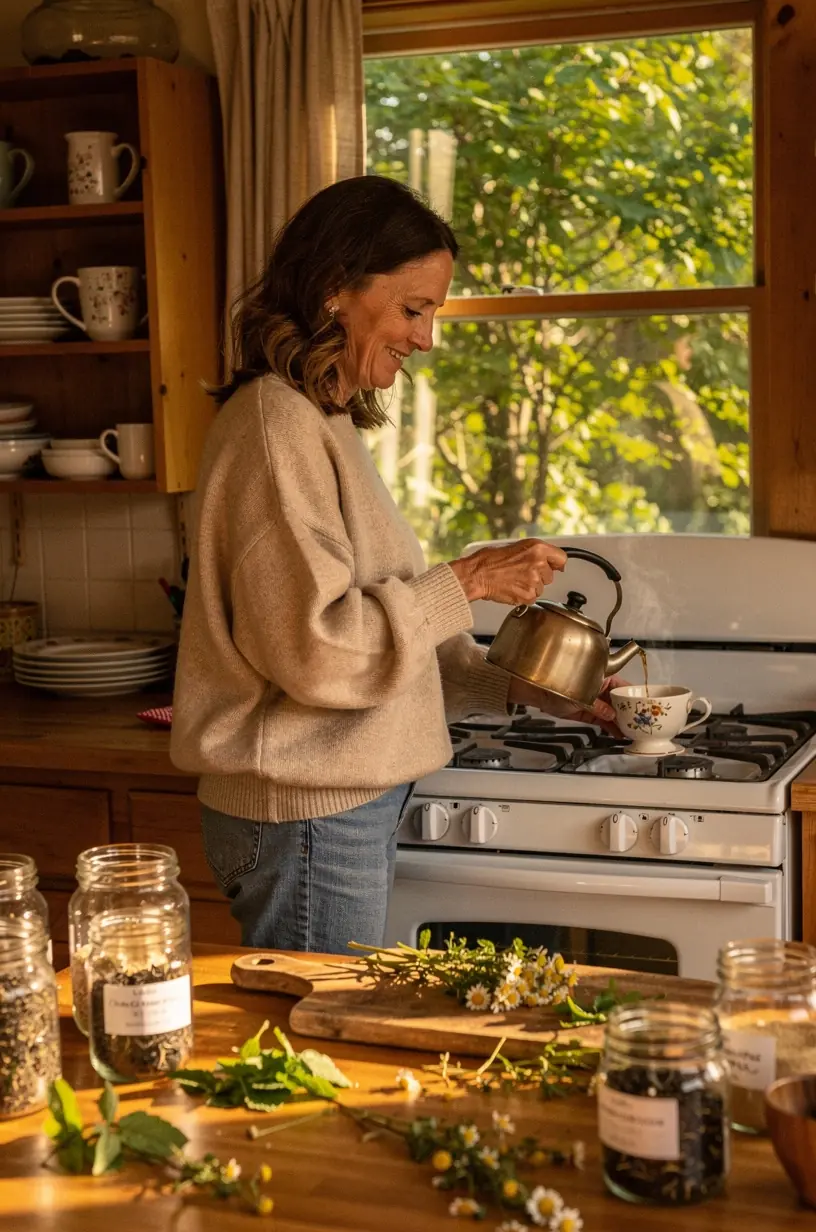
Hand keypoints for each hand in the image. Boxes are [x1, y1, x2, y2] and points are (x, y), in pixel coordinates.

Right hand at [448, 539, 566, 604]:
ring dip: (531, 586)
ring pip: (541, 588)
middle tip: (521, 573)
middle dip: (539, 576)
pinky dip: (524, 596)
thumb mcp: (516, 546)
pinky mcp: (528, 596)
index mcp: (537, 548)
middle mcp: (538, 564)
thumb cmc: (490, 560)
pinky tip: (512, 588)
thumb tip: (551, 561)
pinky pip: (533, 598)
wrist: (476, 575)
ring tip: (514, 580)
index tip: (554, 567)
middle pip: (550, 575)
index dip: (556, 563)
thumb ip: (536, 553)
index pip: (561, 558)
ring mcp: (534, 581)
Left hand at [508, 674, 628, 736]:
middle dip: (628, 713)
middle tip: (638, 723)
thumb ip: (599, 707)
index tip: (643, 707)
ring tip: (631, 731)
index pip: (623, 687)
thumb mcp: (582, 695)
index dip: (633, 697)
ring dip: (620, 722)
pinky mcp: (586, 711)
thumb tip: (612, 715)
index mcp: (601, 675)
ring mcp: (593, 699)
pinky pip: (602, 719)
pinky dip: (609, 726)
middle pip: (619, 701)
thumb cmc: (554, 682)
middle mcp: (598, 687)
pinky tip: (618, 733)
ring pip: (611, 711)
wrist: (535, 691)